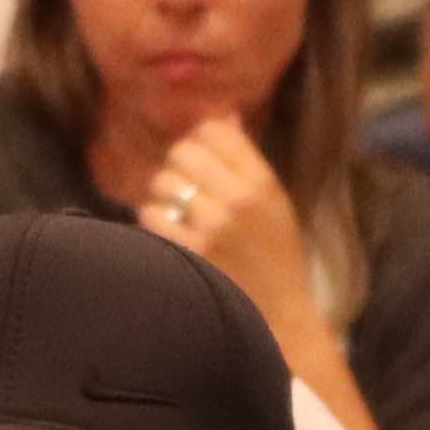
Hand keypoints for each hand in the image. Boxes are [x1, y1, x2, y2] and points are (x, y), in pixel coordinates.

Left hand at [134, 114, 320, 341]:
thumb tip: (221, 116)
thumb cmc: (274, 254)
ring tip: (178, 211)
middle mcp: (237, 198)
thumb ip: (245, 159)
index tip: (202, 157)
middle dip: (179, 165)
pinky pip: (151, 216)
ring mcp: (211, 226)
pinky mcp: (190, 252)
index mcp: (261, 181)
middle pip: (183, 151)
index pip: (215, 130)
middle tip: (186, 186)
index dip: (201, 139)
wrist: (279, 313)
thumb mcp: (273, 201)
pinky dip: (155, 222)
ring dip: (164, 195)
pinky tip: (170, 232)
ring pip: (162, 181)